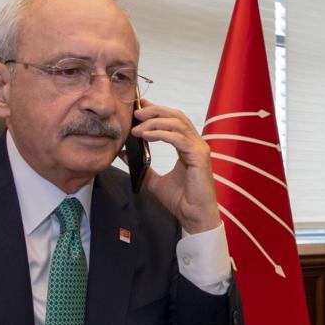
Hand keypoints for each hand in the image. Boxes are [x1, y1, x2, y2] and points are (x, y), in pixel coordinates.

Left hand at [132, 99, 221, 233]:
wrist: (194, 217)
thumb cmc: (181, 201)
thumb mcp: (154, 181)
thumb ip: (142, 166)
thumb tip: (124, 153)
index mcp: (187, 146)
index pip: (173, 120)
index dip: (157, 110)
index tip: (139, 106)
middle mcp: (195, 144)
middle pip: (176, 116)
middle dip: (154, 111)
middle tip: (135, 113)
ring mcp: (199, 149)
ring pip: (177, 123)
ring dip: (154, 122)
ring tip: (137, 127)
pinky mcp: (199, 157)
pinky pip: (179, 138)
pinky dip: (161, 134)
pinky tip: (146, 136)